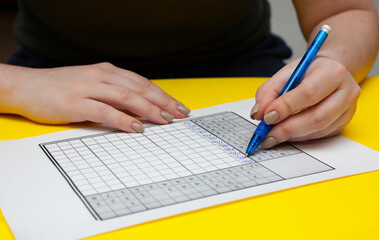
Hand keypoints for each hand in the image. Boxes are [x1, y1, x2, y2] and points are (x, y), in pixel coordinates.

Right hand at [4, 62, 189, 131]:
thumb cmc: (61, 89)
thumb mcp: (91, 84)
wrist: (27, 87)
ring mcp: (88, 88)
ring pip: (127, 97)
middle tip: (180, 114)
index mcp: (106, 72)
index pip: (142, 83)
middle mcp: (101, 76)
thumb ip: (113, 92)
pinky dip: (123, 119)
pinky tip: (136, 127)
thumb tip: (138, 108)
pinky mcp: (76, 103)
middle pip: (140, 88)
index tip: (178, 106)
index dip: (162, 95)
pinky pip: (105, 111)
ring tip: (165, 121)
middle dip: (163, 102)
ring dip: (149, 109)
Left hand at [250, 56, 360, 148]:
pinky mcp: (342, 124)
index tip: (267, 117)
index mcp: (332, 72)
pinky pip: (319, 135)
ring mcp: (347, 110)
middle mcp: (346, 92)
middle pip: (317, 117)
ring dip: (291, 136)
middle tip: (267, 135)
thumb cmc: (307, 72)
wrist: (330, 72)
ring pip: (318, 130)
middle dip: (287, 128)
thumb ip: (268, 92)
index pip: (308, 93)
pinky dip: (299, 137)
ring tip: (272, 136)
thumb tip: (259, 114)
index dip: (285, 107)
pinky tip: (285, 134)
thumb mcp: (285, 74)